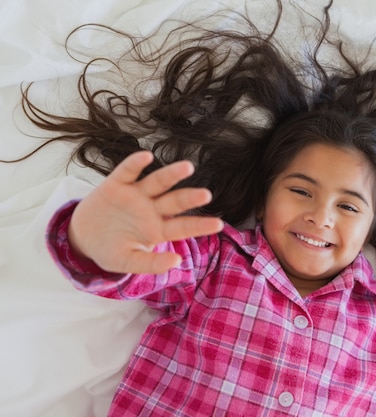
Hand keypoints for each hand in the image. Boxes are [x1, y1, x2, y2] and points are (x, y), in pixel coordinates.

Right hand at [68, 151, 223, 273]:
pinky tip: (146, 157)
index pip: (183, 227)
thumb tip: (176, 263)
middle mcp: (152, 209)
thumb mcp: (128, 262)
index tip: (219, 225)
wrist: (82, 237)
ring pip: (158, 182)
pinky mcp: (116, 184)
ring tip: (188, 167)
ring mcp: (136, 195)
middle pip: (174, 202)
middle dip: (190, 198)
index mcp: (158, 230)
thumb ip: (150, 264)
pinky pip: (127, 171)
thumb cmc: (110, 250)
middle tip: (206, 195)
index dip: (200, 226)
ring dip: (171, 174)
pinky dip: (135, 164)